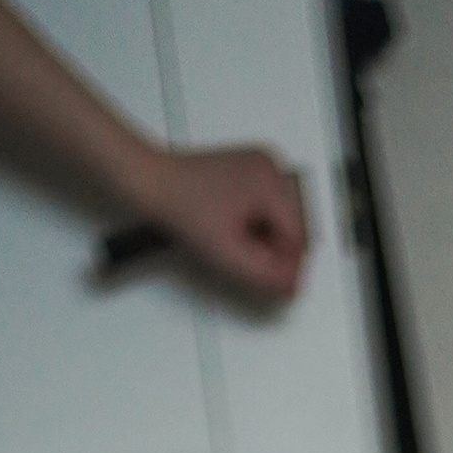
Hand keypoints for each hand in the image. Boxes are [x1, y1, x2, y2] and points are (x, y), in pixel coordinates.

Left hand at [136, 141, 310, 300]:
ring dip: (269, 239)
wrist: (154, 182)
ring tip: (237, 240)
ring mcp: (262, 164)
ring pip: (285, 218)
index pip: (299, 240)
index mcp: (271, 181)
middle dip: (277, 251)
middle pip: (296, 228)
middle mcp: (271, 166)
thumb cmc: (180, 206)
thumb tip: (295, 287)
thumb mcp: (228, 255)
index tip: (268, 278)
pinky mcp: (251, 168)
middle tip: (247, 257)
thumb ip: (268, 277)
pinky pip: (272, 206)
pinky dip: (260, 224)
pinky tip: (237, 227)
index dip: (285, 267)